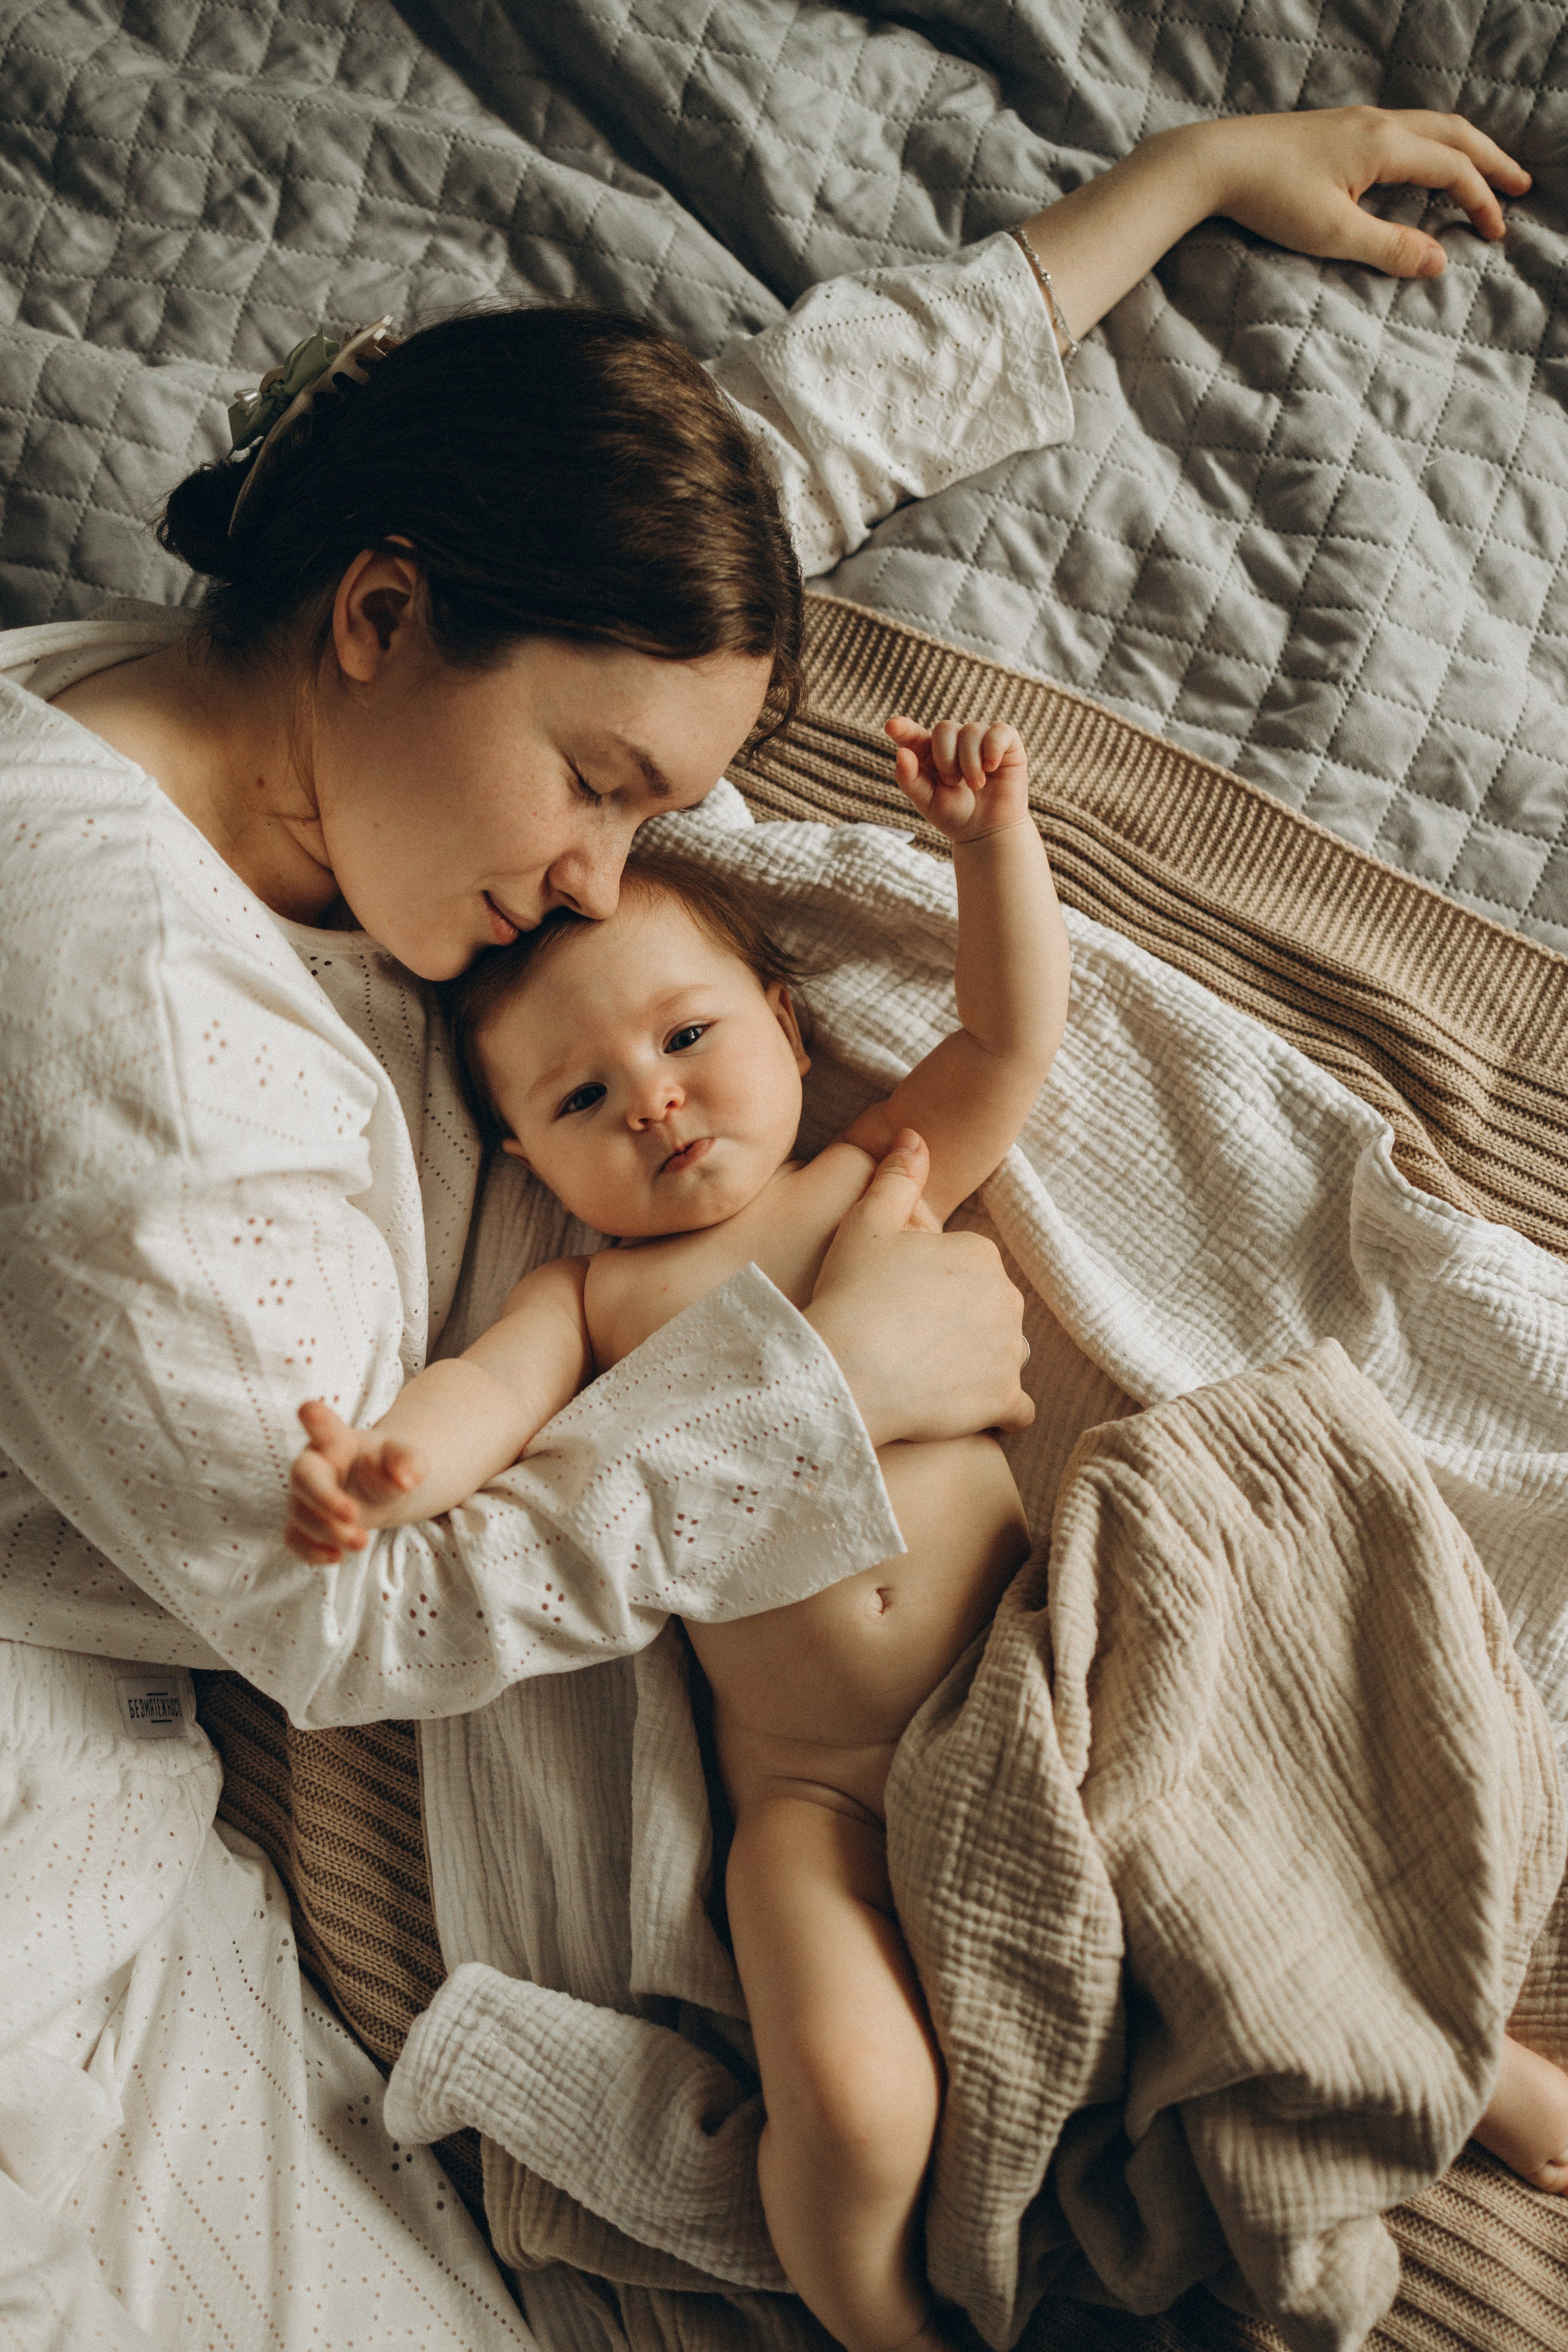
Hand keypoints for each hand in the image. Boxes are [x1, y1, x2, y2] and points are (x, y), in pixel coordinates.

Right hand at [285, 1398, 424, 1564]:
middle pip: (304, 1477)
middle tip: (353, 1515)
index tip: (310, 1410)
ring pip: (301, 1514)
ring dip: (328, 1531)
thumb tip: (405, 1481)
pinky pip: (295, 1539)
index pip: (322, 1425)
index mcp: (336, 1440)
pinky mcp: (304, 1524)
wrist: (380, 1487)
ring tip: (362, 1541)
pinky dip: (311, 1551)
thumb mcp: (406, 1458)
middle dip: (325, 1499)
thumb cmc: (388, 1465)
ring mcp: (304, 1496)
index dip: (314, 1417)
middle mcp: (313, 1465)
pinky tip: (337, 1557)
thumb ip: (409, 1462)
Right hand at [805, 1131, 1033, 1447]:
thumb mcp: (866, 1223)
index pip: (966, 1269)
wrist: (842, 1372)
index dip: (930, 1283)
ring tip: (928, 1374)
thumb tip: (915, 1136)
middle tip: (905, 1338)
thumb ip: (896, 1177)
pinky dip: (997, 1410)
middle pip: (988, 1310)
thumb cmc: (851, 1293)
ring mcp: (1010, 1353)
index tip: (896, 1299)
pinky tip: (964, 1408)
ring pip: (1003, 1354)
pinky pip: (1016, 1409)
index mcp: (980, 1254)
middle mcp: (1008, 1299)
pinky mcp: (1004, 1401)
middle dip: (958, 1322)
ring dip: (979, 1363)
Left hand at [884, 714, 1030, 845]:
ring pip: (971, 731)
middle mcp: (953, 741)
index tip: (892, 726)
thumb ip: (910, 779)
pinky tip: (991, 768)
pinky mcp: (1006, 743)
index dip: (903, 728)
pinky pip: (1000, 731)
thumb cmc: (955, 815)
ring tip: (976, 786)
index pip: (913, 735)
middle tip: (953, 783)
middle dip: (946, 757)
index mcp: (928, 753)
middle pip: (944, 728)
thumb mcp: (927, 802)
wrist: (988, 831)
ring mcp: (980, 740)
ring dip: (970, 762)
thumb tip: (901, 752)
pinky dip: (993, 748)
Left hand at [1014, 106, 1530, 349]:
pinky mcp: (1335, 130)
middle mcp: (1377, 123)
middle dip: (1490, 161)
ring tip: (1482, 171)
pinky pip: (1402, 130)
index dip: (1480, 201)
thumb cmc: (1268, 198)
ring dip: (1462, 150)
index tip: (1497, 232)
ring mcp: (1355, 122)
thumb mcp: (1332, 235)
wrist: (1214, 163)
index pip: (1452, 169)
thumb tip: (1438, 263)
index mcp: (1385, 145)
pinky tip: (1423, 164)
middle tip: (1519, 185)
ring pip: (1428, 126)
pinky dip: (1430, 145)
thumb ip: (1388, 249)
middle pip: (1453, 134)